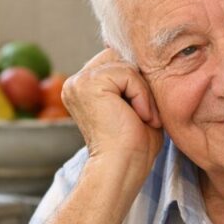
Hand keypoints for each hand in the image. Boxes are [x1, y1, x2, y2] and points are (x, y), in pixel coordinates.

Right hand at [62, 48, 163, 169]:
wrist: (123, 169)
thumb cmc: (135, 147)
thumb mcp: (138, 105)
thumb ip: (136, 80)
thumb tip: (147, 54)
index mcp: (84, 87)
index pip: (119, 60)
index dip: (139, 81)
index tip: (142, 112)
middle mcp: (76, 82)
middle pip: (123, 57)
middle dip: (141, 84)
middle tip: (144, 116)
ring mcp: (79, 81)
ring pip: (128, 65)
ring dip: (144, 94)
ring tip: (141, 118)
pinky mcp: (88, 83)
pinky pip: (129, 74)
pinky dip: (141, 97)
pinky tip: (137, 117)